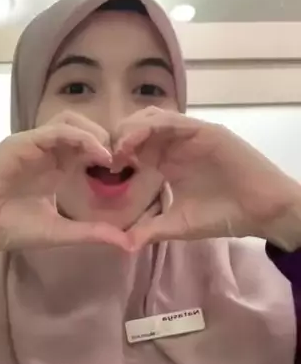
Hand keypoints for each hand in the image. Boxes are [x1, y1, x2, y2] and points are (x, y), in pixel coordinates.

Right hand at [0, 114, 129, 275]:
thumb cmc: (8, 228)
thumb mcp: (58, 232)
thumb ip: (91, 233)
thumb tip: (128, 243)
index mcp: (56, 168)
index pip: (89, 148)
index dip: (111, 153)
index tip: (130, 170)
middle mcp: (47, 151)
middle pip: (84, 127)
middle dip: (108, 138)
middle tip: (125, 159)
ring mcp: (33, 144)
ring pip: (71, 121)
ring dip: (95, 133)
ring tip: (111, 155)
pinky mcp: (22, 142)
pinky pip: (56, 130)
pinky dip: (80, 137)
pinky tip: (97, 153)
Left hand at [115, 107, 300, 250]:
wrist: (261, 211)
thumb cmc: (224, 216)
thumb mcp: (179, 225)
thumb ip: (151, 230)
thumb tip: (124, 245)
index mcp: (167, 161)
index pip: (134, 147)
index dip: (115, 154)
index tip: (102, 172)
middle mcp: (176, 143)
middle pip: (136, 127)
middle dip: (117, 138)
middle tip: (106, 159)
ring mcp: (190, 134)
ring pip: (150, 118)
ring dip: (129, 130)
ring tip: (118, 151)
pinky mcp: (204, 131)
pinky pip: (171, 121)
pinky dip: (149, 127)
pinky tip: (134, 143)